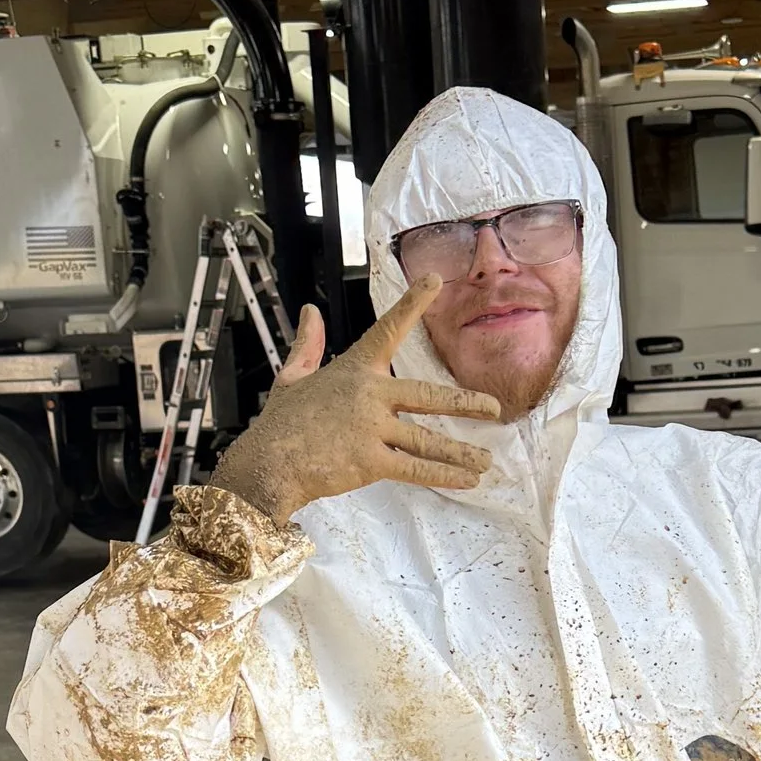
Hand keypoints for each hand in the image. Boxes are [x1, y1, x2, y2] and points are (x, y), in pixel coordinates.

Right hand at [211, 285, 498, 523]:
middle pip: (428, 397)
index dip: (412, 303)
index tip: (435, 281)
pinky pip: (415, 468)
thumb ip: (308, 345)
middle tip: (493, 408)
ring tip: (487, 460)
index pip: (387, 329)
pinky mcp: (371, 461)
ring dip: (460, 451)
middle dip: (464, 403)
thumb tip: (310, 311)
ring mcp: (372, 428)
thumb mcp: (291, 378)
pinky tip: (468, 479)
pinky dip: (443, 475)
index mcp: (354, 369)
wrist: (267, 464)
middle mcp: (369, 394)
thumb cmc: (279, 424)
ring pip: (428, 439)